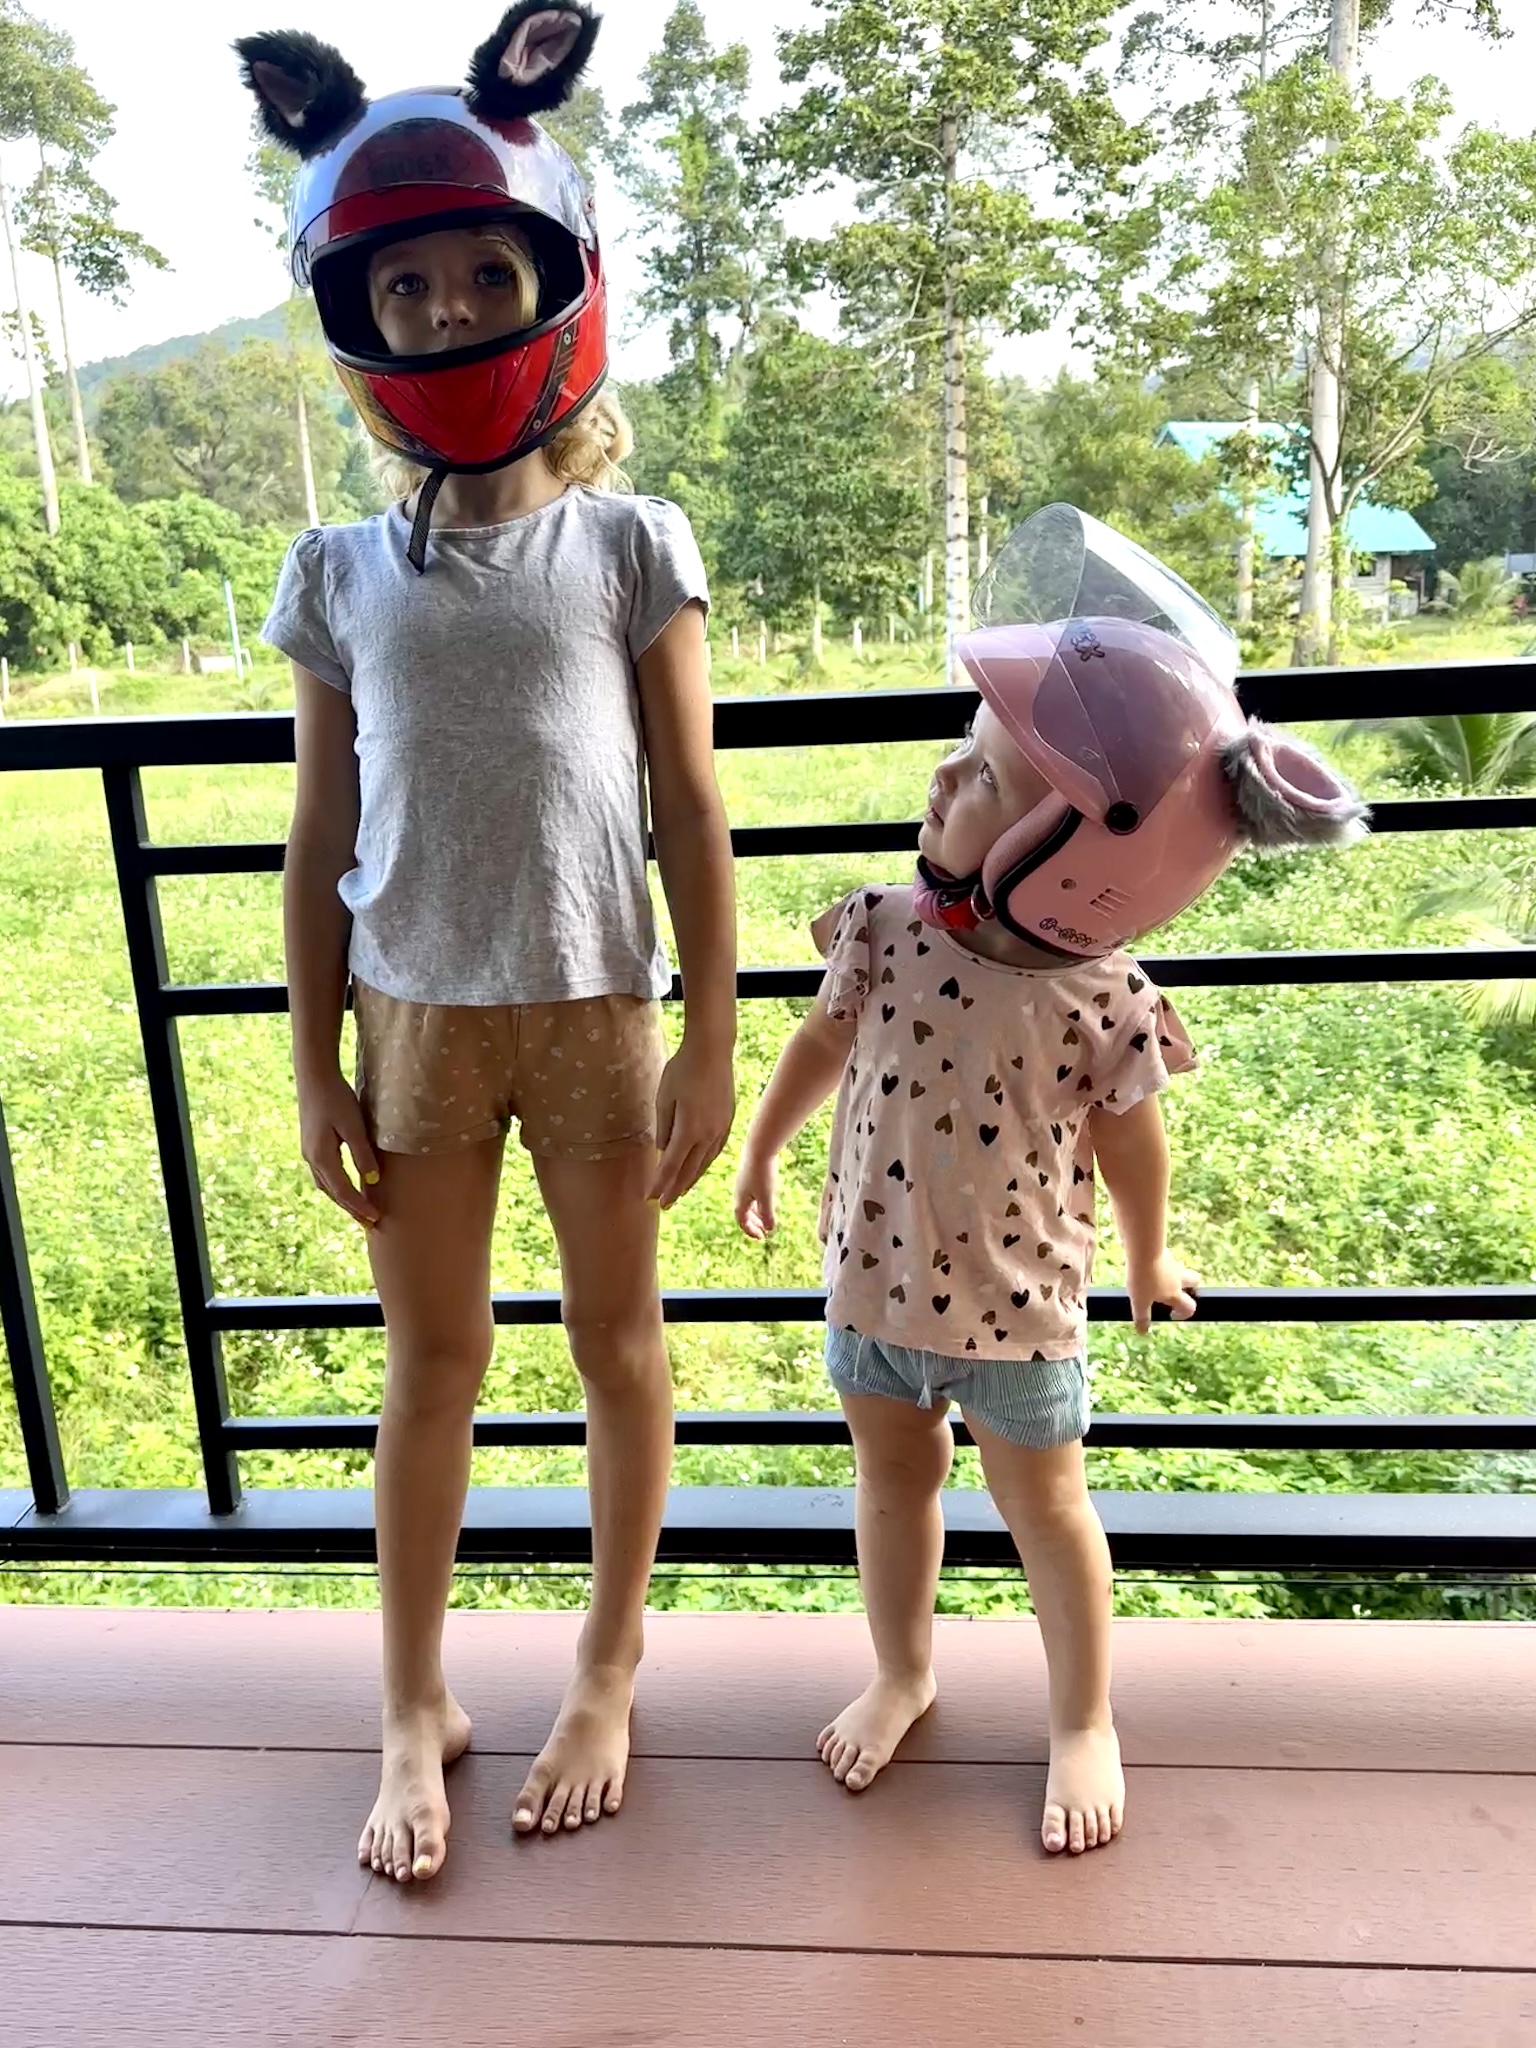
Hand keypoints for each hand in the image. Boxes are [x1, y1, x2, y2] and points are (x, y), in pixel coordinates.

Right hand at [297, 1068, 380, 1227]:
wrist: (314, 1077)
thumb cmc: (337, 1098)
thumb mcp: (354, 1126)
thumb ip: (362, 1153)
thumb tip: (373, 1180)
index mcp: (322, 1157)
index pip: (343, 1191)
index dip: (359, 1206)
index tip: (375, 1219)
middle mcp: (312, 1159)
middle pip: (333, 1193)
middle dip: (351, 1209)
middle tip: (370, 1224)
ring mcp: (309, 1152)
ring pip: (326, 1185)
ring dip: (342, 1200)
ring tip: (360, 1210)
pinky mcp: (312, 1145)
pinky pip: (324, 1175)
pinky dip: (336, 1186)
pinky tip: (345, 1187)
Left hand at [651, 1036, 735, 1208]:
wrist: (713, 1050)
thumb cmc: (682, 1070)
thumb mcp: (664, 1098)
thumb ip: (664, 1128)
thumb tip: (664, 1151)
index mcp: (689, 1130)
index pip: (670, 1166)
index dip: (659, 1184)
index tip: (650, 1198)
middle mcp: (707, 1135)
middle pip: (689, 1170)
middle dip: (675, 1189)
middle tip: (664, 1204)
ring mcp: (720, 1129)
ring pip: (704, 1163)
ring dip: (691, 1179)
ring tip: (681, 1191)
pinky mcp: (727, 1121)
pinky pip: (715, 1151)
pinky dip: (705, 1164)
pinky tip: (700, 1167)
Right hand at [734, 1146, 778, 1240]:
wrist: (759, 1147)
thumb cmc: (762, 1173)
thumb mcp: (767, 1197)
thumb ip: (767, 1214)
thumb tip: (770, 1229)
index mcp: (741, 1199)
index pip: (742, 1220)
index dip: (751, 1231)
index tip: (762, 1238)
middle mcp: (739, 1191)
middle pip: (744, 1212)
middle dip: (754, 1223)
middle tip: (764, 1232)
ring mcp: (744, 1181)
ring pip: (748, 1202)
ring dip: (756, 1213)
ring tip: (766, 1218)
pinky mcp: (749, 1172)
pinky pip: (752, 1192)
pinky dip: (758, 1201)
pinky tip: (768, 1197)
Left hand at [1127, 1250, 1199, 1335]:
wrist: (1143, 1248)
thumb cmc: (1143, 1277)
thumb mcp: (1139, 1301)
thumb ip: (1142, 1316)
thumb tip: (1142, 1331)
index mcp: (1175, 1293)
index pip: (1189, 1307)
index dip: (1184, 1314)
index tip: (1172, 1315)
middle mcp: (1178, 1277)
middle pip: (1194, 1281)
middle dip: (1189, 1287)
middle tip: (1174, 1291)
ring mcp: (1172, 1261)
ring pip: (1179, 1267)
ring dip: (1172, 1273)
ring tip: (1154, 1277)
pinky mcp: (1162, 1248)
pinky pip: (1165, 1256)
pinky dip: (1159, 1262)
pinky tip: (1145, 1262)